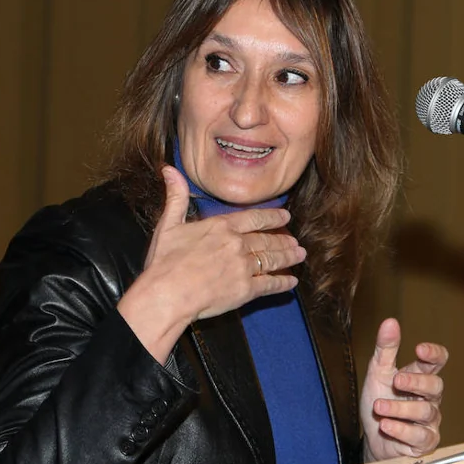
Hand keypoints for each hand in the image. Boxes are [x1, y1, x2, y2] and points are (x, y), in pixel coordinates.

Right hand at [119, 166, 305, 361]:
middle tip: (295, 241)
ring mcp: (244, 268)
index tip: (285, 216)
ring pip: (272, 260)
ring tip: (299, 255)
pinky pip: (270, 285)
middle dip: (283, 240)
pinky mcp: (246, 290)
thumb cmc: (164, 261)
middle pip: (266, 240)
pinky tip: (292, 282)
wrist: (167, 293)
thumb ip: (176, 197)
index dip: (272, 217)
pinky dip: (283, 283)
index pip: (254, 218)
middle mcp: (237, 244)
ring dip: (288, 257)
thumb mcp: (168, 224)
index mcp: (221, 227)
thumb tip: (170, 169)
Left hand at [359, 318, 448, 461]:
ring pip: (425, 412)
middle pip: (435, 386)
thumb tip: (390, 322)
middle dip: (416, 382)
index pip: (437, 362)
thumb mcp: (378, 374)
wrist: (373, 440)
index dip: (434, 354)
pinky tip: (386, 426)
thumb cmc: (380, 405)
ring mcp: (429, 421)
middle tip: (396, 380)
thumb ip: (386, 349)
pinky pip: (420, 436)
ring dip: (400, 408)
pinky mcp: (425, 442)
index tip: (420, 349)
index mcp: (420, 377)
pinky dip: (402, 430)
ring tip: (379, 407)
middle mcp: (429, 399)